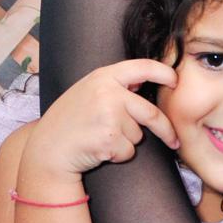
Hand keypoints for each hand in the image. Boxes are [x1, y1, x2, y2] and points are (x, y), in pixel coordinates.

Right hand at [24, 59, 179, 179]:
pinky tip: (98, 149)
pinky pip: (128, 151)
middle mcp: (108, 92)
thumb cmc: (68, 122)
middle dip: (166, 130)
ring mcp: (109, 115)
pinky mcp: (109, 138)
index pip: (143, 67)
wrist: (47, 150)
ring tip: (100, 138)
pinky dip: (118, 155)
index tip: (176, 81)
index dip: (164, 73)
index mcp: (103, 76)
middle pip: (151, 112)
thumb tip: (143, 82)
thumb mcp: (87, 91)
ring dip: (126, 141)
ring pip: (138, 134)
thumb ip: (113, 85)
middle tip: (174, 140)